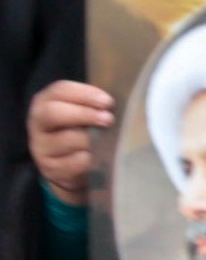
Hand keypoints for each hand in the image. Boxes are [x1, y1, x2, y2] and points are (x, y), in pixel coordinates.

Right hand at [27, 80, 111, 197]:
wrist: (68, 166)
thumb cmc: (80, 130)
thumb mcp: (82, 113)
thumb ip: (92, 104)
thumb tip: (112, 104)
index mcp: (45, 102)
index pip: (60, 90)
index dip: (85, 94)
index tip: (108, 102)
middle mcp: (38, 123)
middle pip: (53, 113)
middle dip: (84, 114)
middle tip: (108, 119)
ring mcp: (41, 147)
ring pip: (69, 139)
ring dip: (93, 139)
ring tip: (105, 141)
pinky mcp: (51, 168)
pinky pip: (77, 162)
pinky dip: (92, 159)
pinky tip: (97, 157)